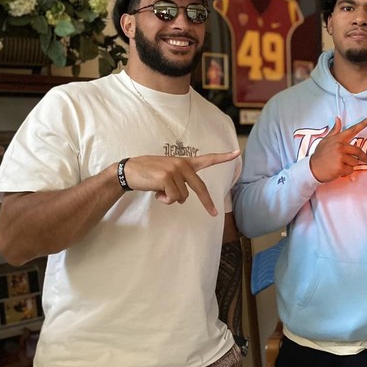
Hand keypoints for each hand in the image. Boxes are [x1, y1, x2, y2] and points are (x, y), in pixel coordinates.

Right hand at [120, 151, 240, 215]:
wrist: (129, 170)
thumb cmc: (149, 174)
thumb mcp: (167, 175)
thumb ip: (179, 184)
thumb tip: (180, 199)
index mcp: (184, 162)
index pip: (207, 159)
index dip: (223, 156)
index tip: (237, 152)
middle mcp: (182, 164)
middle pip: (200, 188)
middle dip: (207, 203)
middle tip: (214, 214)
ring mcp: (175, 170)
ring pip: (182, 197)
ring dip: (171, 199)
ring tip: (159, 189)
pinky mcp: (167, 178)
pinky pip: (172, 198)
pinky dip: (164, 199)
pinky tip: (156, 191)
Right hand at [309, 117, 366, 182]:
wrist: (312, 169)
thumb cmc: (319, 155)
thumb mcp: (325, 140)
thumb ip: (334, 131)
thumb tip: (338, 119)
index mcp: (338, 139)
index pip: (352, 130)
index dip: (362, 124)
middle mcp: (340, 147)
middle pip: (358, 151)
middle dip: (363, 156)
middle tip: (366, 159)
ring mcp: (340, 157)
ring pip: (355, 162)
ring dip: (350, 165)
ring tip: (340, 165)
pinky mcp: (340, 167)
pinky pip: (350, 170)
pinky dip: (346, 172)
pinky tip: (338, 171)